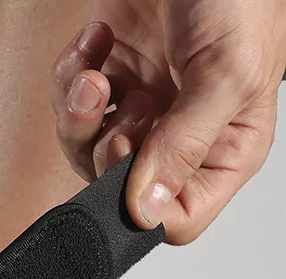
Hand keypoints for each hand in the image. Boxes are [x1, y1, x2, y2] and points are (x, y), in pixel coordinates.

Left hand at [51, 1, 285, 242]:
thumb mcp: (226, 72)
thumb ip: (185, 146)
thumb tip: (146, 212)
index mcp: (223, 148)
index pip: (177, 219)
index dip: (144, 203)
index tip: (134, 157)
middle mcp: (178, 135)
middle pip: (117, 189)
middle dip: (108, 150)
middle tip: (127, 106)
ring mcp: (141, 105)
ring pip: (85, 150)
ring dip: (80, 114)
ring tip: (98, 75)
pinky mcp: (109, 75)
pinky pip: (69, 102)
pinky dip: (72, 74)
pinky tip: (96, 41)